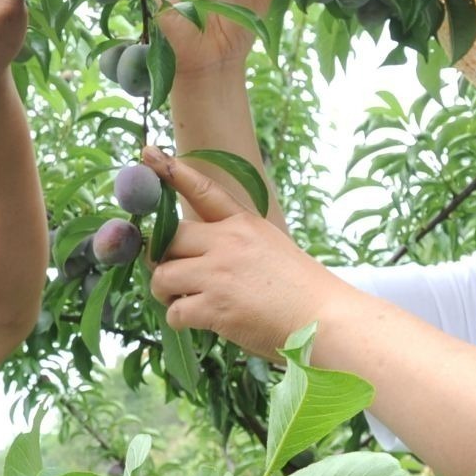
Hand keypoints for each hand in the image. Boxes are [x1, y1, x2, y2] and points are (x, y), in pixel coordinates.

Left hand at [144, 146, 343, 357]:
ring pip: (163, 275)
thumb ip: (235, 242)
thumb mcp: (272, 246)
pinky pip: (175, 311)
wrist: (327, 320)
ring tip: (183, 302)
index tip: (148, 153)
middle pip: (169, 238)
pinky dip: (179, 319)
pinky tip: (196, 322)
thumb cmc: (303, 290)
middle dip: (163, 259)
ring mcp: (219, 273)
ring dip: (166, 292)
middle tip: (172, 276)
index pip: (202, 191)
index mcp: (244, 224)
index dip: (172, 172)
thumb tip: (198, 253)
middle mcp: (227, 242)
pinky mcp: (215, 306)